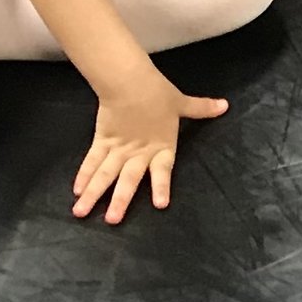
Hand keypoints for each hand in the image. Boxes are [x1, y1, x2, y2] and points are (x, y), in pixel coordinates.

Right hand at [75, 73, 225, 224]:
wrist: (130, 80)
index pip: (163, 170)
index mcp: (161, 146)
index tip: (160, 204)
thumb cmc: (158, 93)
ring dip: (93, 193)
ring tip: (80, 212)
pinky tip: (76, 191)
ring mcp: (118, 148)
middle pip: (128, 179)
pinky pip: (92, 160)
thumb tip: (224, 106)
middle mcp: (138, 152)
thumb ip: (201, 108)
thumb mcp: (181, 103)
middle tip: (112, 220)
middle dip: (120, 200)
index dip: (161, 186)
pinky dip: (83, 175)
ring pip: (104, 174)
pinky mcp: (102, 141)